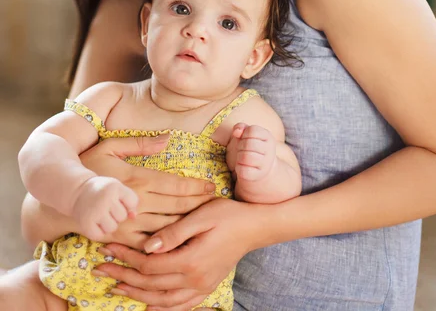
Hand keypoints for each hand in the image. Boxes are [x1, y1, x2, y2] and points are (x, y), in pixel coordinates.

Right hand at [71, 175, 137, 240]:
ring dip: (108, 224)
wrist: (78, 191)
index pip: (133, 202)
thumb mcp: (118, 188)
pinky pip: (100, 235)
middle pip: (123, 217)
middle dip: (117, 215)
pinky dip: (98, 231)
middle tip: (107, 207)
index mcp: (115, 187)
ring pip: (112, 228)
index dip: (127, 204)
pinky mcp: (86, 223)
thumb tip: (133, 217)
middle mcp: (105, 198)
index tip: (117, 199)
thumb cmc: (103, 191)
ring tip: (101, 215)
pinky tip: (94, 222)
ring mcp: (95, 211)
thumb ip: (130, 200)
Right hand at [79, 136, 216, 247]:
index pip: (175, 184)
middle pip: (176, 205)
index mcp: (138, 178)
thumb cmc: (89, 166)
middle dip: (199, 204)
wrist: (62, 196)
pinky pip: (149, 243)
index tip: (211, 187)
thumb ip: (141, 143)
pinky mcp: (121, 237)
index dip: (196, 187)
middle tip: (217, 203)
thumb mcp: (112, 146)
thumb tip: (168, 137)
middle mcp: (136, 201)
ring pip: (167, 225)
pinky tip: (181, 240)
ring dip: (188, 223)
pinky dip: (167, 242)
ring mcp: (129, 222)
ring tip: (206, 221)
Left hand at [95, 198, 269, 310]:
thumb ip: (174, 232)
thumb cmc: (227, 215)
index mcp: (190, 260)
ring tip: (117, 287)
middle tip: (101, 268)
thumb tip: (147, 246)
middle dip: (123, 276)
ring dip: (137, 294)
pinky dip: (162, 308)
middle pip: (150, 284)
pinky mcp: (206, 287)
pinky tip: (149, 305)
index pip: (149, 265)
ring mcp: (201, 287)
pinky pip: (181, 306)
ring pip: (162, 299)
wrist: (254, 226)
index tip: (108, 247)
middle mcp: (194, 279)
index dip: (127, 257)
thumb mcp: (201, 215)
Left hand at [226, 123, 276, 181]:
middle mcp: (270, 150)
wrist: (263, 167)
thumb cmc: (253, 147)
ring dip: (239, 156)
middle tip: (242, 149)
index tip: (245, 138)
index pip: (252, 130)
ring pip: (245, 157)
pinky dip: (238, 167)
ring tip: (242, 157)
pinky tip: (242, 166)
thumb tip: (236, 132)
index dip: (244, 134)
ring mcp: (265, 164)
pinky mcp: (258, 175)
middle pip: (248, 144)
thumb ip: (241, 128)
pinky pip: (243, 170)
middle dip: (240, 145)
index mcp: (269, 137)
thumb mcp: (249, 134)